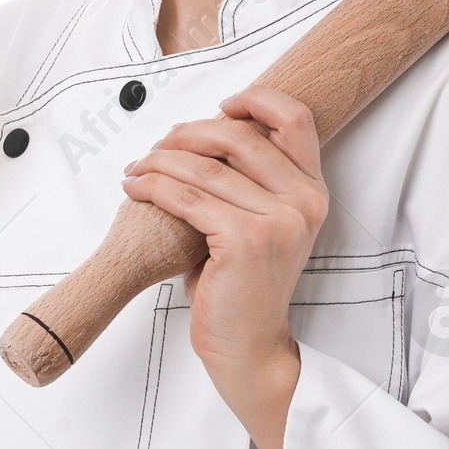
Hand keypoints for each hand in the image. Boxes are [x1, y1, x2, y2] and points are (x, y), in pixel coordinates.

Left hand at [119, 86, 325, 448]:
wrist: (250, 349)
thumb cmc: (245, 289)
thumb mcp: (260, 226)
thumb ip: (246, 183)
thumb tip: (200, 139)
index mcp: (311, 193)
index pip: (296, 120)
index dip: (257, 100)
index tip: (223, 105)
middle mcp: (303, 202)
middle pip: (239, 136)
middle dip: (188, 133)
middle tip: (159, 145)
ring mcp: (277, 220)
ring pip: (205, 167)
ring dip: (160, 160)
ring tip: (137, 167)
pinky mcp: (245, 240)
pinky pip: (187, 197)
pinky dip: (153, 186)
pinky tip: (136, 187)